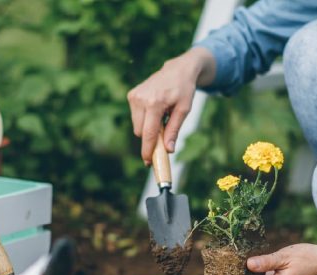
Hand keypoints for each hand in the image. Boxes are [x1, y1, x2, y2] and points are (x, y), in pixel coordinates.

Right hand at [127, 47, 214, 163]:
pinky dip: (145, 119)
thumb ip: (174, 130)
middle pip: (140, 132)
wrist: (178, 69)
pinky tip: (156, 109)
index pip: (148, 133)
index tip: (148, 162)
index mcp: (154, 103)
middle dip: (150, 138)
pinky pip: (136, 117)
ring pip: (137, 126)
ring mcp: (134, 96)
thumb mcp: (184, 110)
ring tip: (162, 116)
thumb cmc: (184, 89)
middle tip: (164, 135)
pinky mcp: (132, 95)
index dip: (148, 150)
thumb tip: (169, 150)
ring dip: (148, 127)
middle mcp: (141, 99)